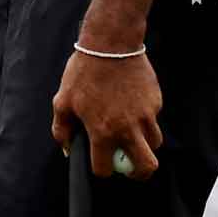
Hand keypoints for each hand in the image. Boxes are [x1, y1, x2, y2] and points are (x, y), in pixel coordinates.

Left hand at [50, 50, 162, 179]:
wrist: (111, 43)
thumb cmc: (83, 71)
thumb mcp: (63, 100)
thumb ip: (62, 129)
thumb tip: (66, 148)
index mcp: (102, 131)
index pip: (105, 169)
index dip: (101, 170)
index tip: (101, 163)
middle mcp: (128, 128)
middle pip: (146, 167)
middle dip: (139, 173)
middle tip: (132, 168)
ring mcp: (146, 115)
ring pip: (154, 143)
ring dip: (145, 145)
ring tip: (133, 135)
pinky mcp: (156, 102)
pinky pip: (154, 119)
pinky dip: (146, 118)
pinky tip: (132, 103)